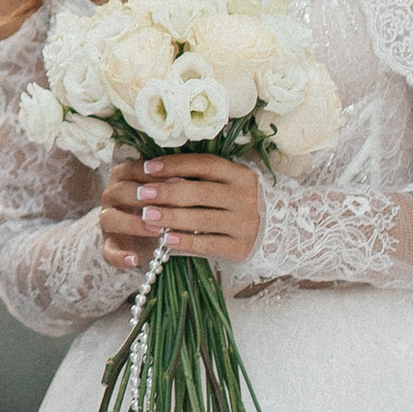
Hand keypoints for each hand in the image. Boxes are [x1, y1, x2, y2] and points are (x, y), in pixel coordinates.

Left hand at [99, 154, 261, 269]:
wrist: (271, 232)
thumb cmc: (233, 202)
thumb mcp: (223, 184)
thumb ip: (197, 177)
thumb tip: (157, 172)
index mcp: (240, 175)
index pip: (204, 164)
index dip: (175, 164)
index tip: (148, 167)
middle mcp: (246, 197)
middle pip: (200, 192)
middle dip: (166, 192)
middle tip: (141, 194)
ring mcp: (244, 223)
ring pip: (201, 219)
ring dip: (170, 217)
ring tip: (146, 216)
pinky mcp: (240, 247)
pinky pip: (208, 243)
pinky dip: (185, 241)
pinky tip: (166, 240)